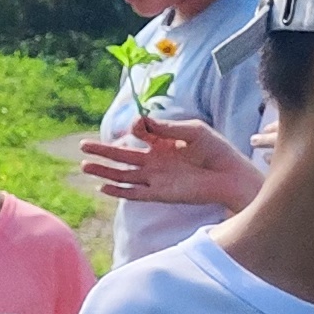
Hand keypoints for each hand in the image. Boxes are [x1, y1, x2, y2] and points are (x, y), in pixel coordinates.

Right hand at [75, 113, 262, 210]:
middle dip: (103, 150)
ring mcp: (156, 177)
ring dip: (104, 170)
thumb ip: (166, 127)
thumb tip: (140, 120)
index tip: (140, 125)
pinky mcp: (160, 194)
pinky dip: (118, 192)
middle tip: (82, 145)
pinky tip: (102, 187)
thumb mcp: (193, 131)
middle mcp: (156, 160)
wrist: (231, 176)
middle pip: (123, 154)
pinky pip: (134, 193)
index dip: (136, 127)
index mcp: (163, 142)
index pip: (139, 133)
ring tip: (84, 165)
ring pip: (123, 174)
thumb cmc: (216, 151)